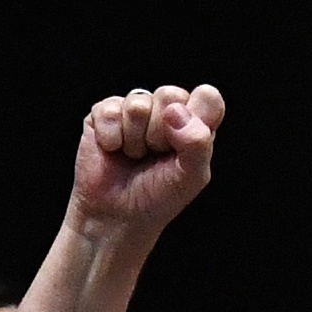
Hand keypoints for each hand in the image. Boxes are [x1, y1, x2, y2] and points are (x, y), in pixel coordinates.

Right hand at [65, 84, 226, 242]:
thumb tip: (174, 111)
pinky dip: (111, 139)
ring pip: (138, 104)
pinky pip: (110, 111)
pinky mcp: (104, 113)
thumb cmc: (157, 197)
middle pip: (170, 95)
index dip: (195, 119)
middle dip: (160, 133)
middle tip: (155, 155)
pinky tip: (114, 151)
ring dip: (135, 140)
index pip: (207, 96)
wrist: (117, 216)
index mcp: (195, 121)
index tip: (183, 147)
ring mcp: (134, 109)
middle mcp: (166, 109)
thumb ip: (197, 143)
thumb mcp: (192, 177)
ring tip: (134, 155)